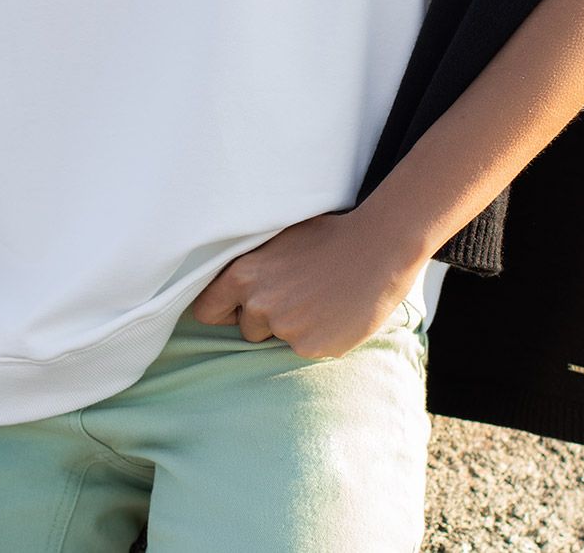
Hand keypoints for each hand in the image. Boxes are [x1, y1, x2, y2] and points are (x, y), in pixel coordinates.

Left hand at [189, 208, 425, 358]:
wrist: (378, 249)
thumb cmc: (328, 236)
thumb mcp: (278, 237)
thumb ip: (250, 262)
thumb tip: (227, 280)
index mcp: (243, 274)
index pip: (206, 310)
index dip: (223, 311)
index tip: (236, 309)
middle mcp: (259, 304)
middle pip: (245, 329)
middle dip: (263, 320)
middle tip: (293, 296)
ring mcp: (286, 329)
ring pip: (276, 340)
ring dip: (291, 328)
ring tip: (317, 300)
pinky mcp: (312, 347)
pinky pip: (305, 348)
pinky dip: (317, 337)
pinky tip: (334, 312)